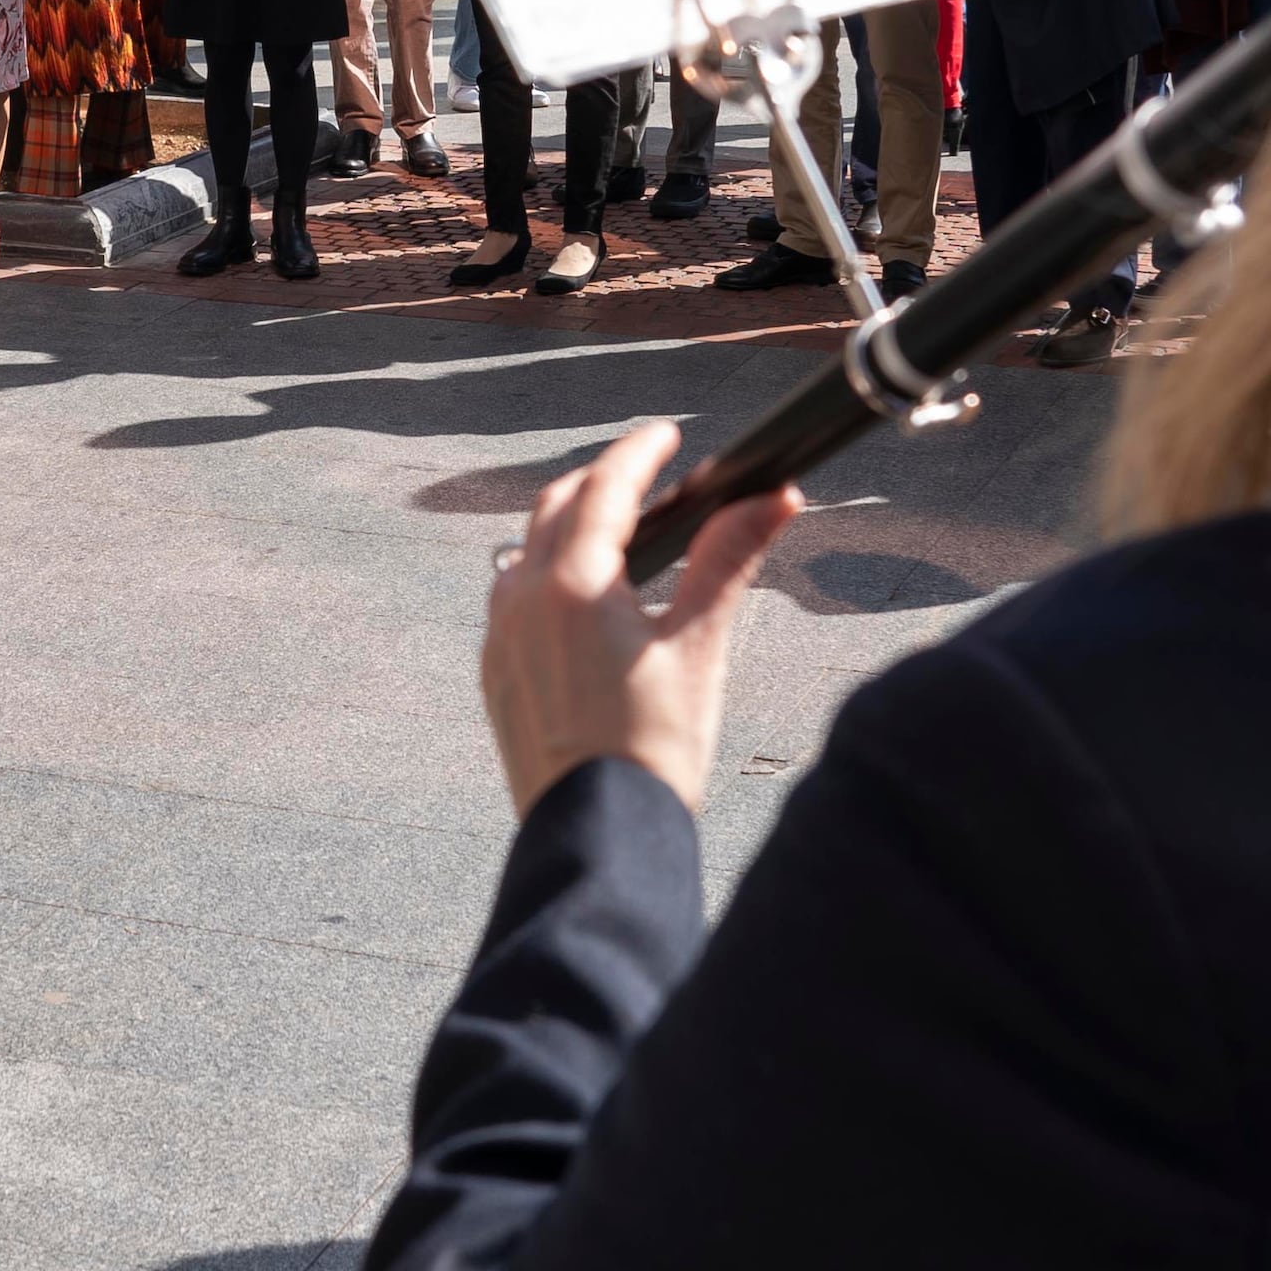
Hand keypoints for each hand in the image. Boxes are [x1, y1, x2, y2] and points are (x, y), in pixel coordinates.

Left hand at [480, 422, 801, 818]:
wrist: (600, 836)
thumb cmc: (656, 750)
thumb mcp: (701, 648)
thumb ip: (728, 561)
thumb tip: (774, 497)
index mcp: (573, 584)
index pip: (606, 487)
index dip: (640, 452)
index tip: (669, 434)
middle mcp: (523, 600)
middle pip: (556, 506)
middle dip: (602, 481)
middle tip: (650, 475)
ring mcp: (500, 638)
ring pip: (526, 550)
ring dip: (567, 525)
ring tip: (619, 532)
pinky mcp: (495, 675)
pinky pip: (511, 598)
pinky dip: (546, 574)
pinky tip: (583, 599)